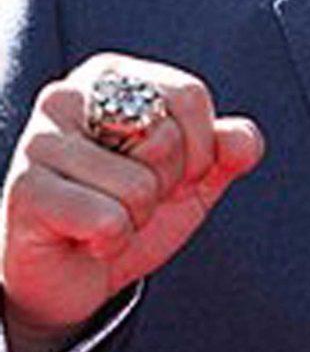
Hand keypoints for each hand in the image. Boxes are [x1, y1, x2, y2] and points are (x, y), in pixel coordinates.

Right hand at [0, 53, 263, 351]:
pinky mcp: (24, 191)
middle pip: (167, 137)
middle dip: (165, 185)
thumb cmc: (131, 209)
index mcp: (113, 76)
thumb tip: (242, 141)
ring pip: (139, 185)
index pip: (189, 95)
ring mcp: (40, 142)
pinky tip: (86, 239)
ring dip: (136, 218)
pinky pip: (108, 220)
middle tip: (130, 198)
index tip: (169, 172)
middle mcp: (69, 95)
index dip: (198, 149)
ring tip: (104, 218)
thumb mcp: (194, 177)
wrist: (73, 275)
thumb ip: (229, 149)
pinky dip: (111, 241)